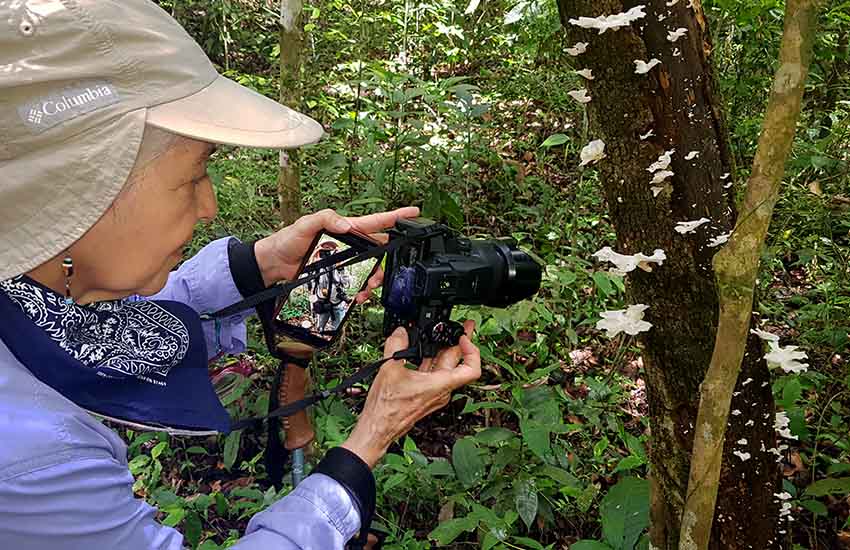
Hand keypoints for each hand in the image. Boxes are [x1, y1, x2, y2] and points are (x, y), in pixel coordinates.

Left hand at [253, 207, 419, 295]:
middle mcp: (349, 247)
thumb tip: (346, 223)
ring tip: (368, 286)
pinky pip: (354, 287)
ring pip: (369, 272)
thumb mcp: (306, 223)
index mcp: (346, 229)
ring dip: (373, 280)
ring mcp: (344, 264)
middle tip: (381, 270)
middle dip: (385, 261)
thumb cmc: (288, 240)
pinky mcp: (337, 279)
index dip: (396, 216)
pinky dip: (360, 293)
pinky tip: (358, 296)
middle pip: (377, 253)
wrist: (273, 264)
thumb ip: (326, 218)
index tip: (414, 212)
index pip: (375, 222)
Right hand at [341, 321, 480, 468]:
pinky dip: (431, 361)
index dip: (472, 350)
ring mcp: (435, 394)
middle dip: (460, 342)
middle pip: (458, 363)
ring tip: (443, 335)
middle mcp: (442, 391)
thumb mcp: (388, 368)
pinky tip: (422, 352)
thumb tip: (401, 332)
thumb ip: (396, 344)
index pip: (471, 369)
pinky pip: (434, 375)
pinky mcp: (426, 396)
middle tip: (463, 326)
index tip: (463, 337)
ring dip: (444, 351)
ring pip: (445, 368)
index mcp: (440, 384)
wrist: (378, 427)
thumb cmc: (386, 408)